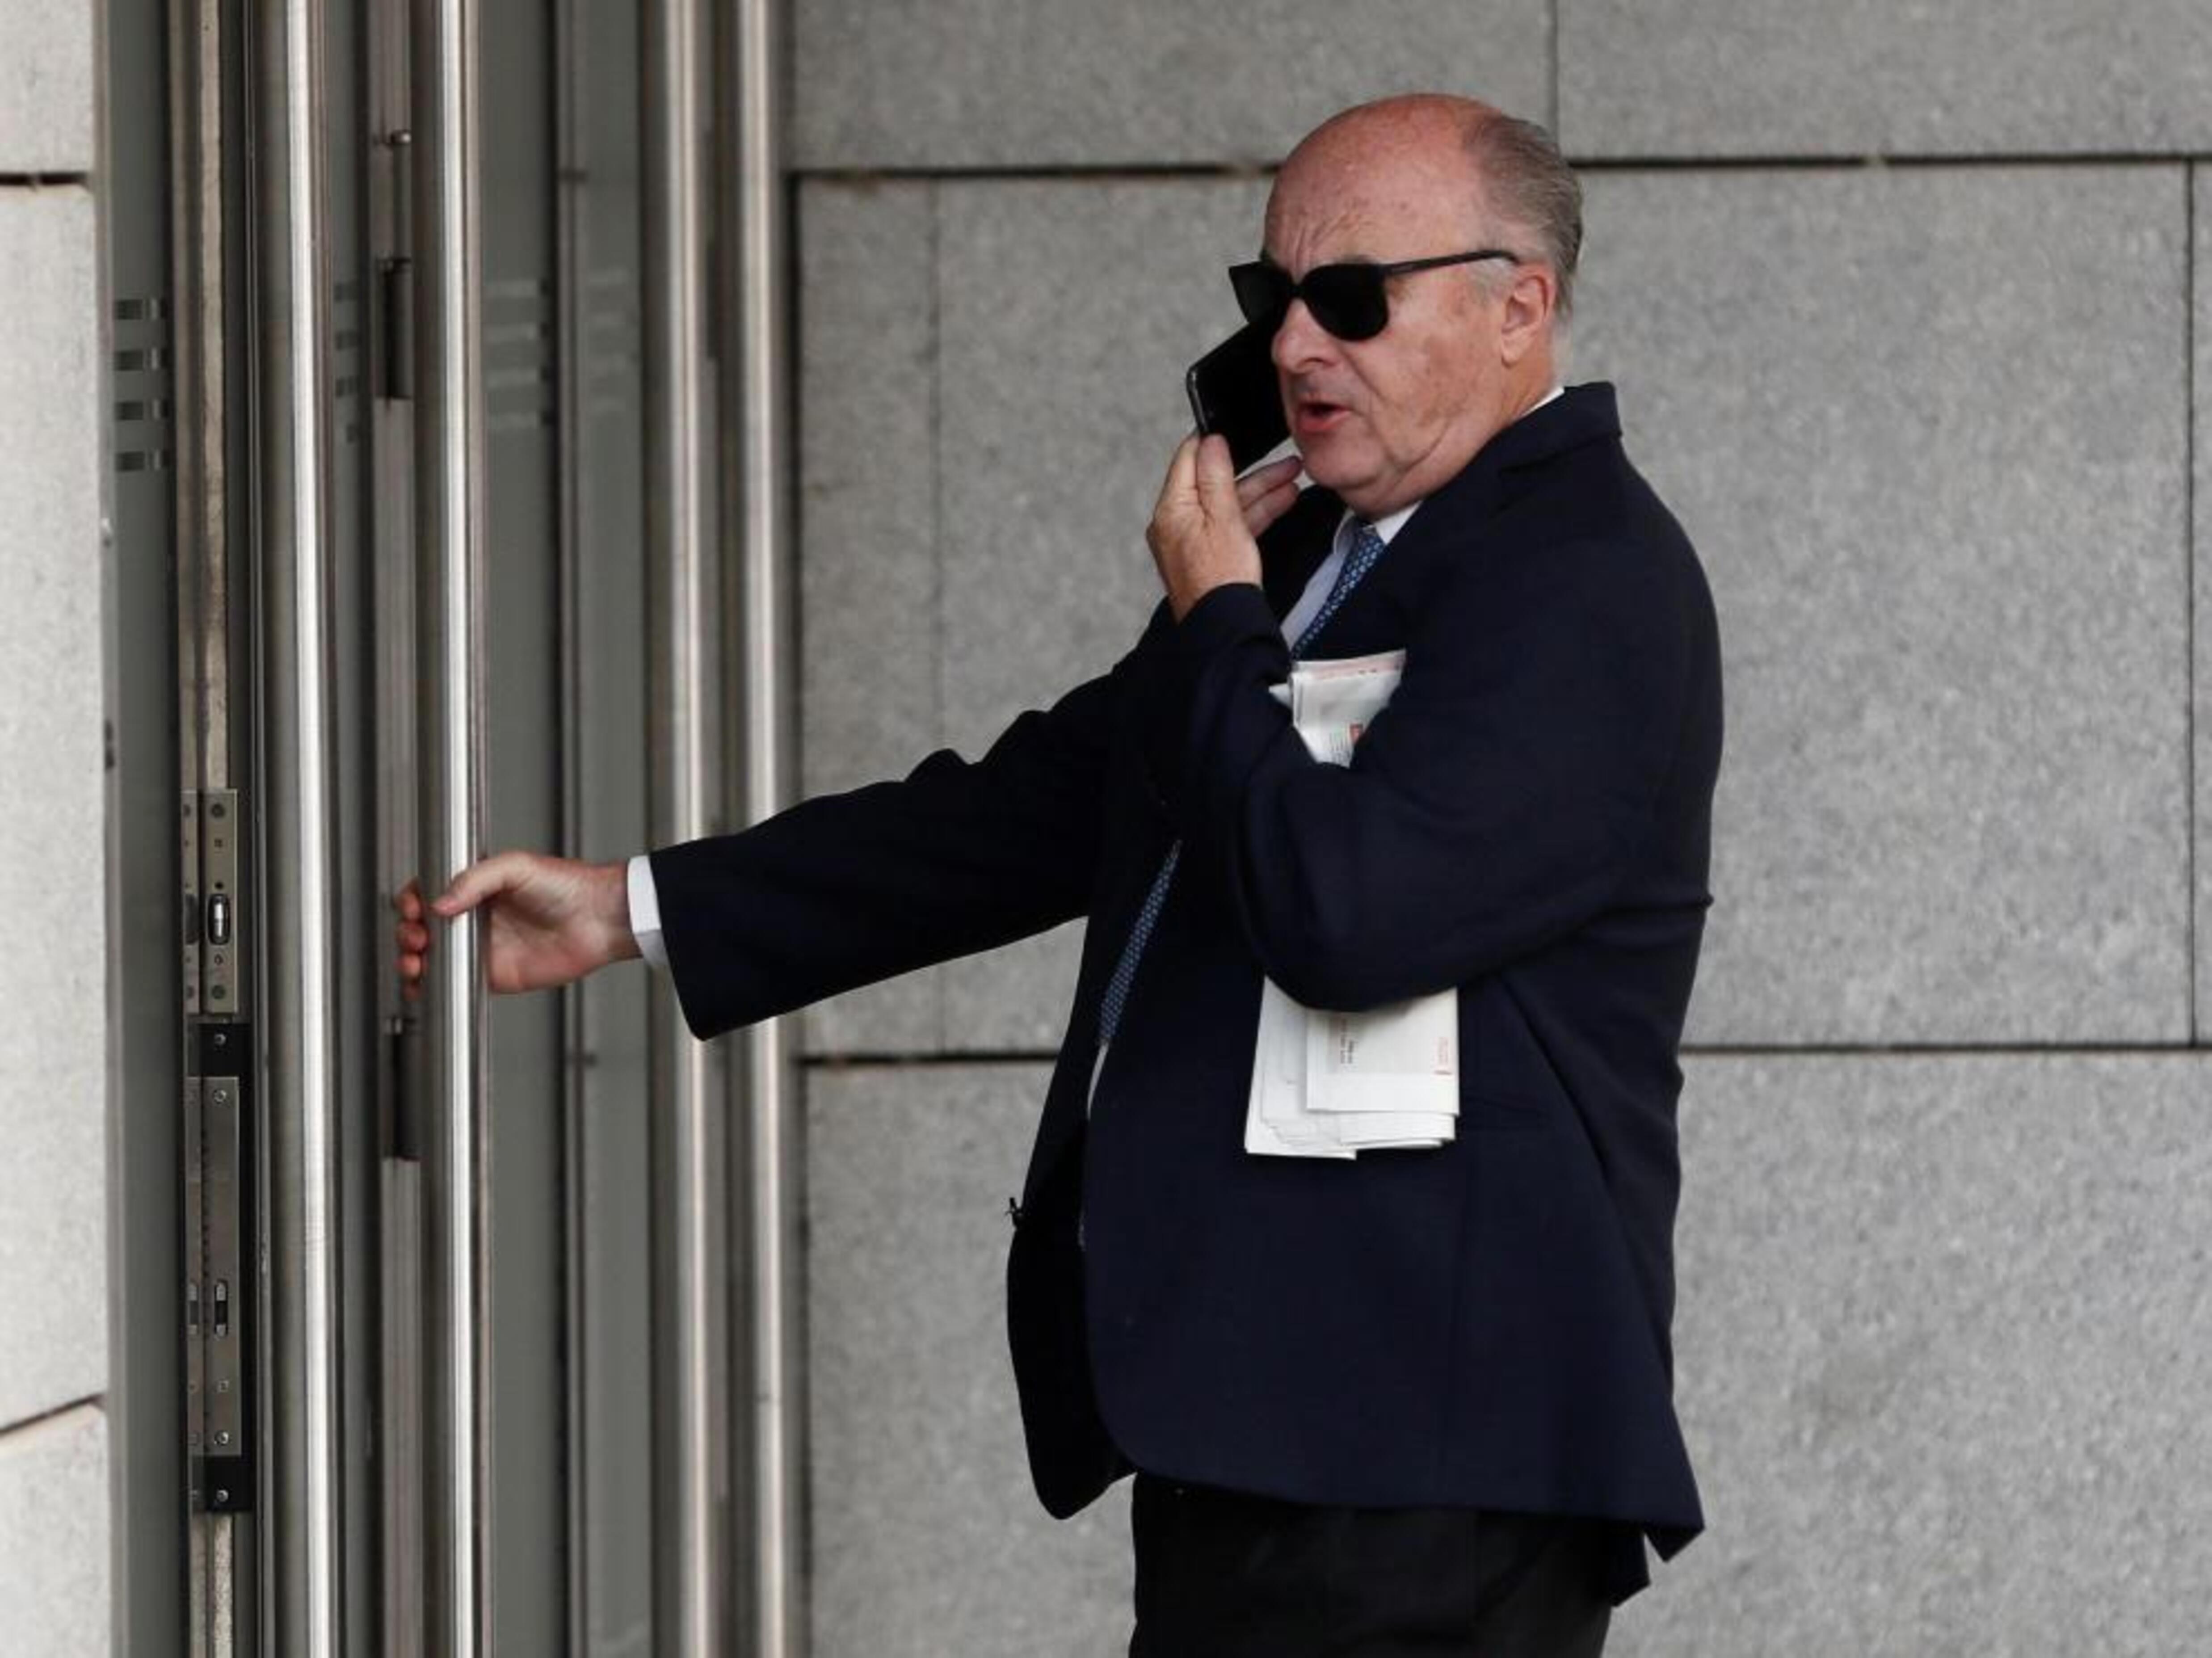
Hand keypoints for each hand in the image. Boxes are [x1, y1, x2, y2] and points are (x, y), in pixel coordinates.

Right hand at [394, 850, 637, 999]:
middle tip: (416, 936)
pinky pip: (454, 983)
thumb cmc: (567, 886)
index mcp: (475, 889)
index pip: (428, 893)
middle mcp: (474, 918)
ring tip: (414, 962)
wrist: (597, 919)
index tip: (412, 908)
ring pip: (431, 957)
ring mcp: (481, 947)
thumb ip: (475, 880)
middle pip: (422, 927)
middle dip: (407, 933)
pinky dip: (430, 988)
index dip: (411, 901)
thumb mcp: (516, 867)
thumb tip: (439, 903)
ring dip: (412, 961)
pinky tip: (420, 987)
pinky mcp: (493, 974)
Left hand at [1146, 436, 1302, 620]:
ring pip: (1228, 504)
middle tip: (1283, 460)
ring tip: (1292, 477)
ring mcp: (1193, 540)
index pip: (1187, 460)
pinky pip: (1232, 525)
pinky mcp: (1210, 554)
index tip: (1233, 429)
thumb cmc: (1220, 581)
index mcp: (1171, 510)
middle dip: (1252, 470)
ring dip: (1262, 490)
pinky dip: (1256, 513)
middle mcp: (1176, 523)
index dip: (1212, 441)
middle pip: (1213, 483)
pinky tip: (1282, 500)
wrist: (1226, 627)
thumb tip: (1211, 441)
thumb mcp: (1223, 518)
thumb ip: (1216, 477)